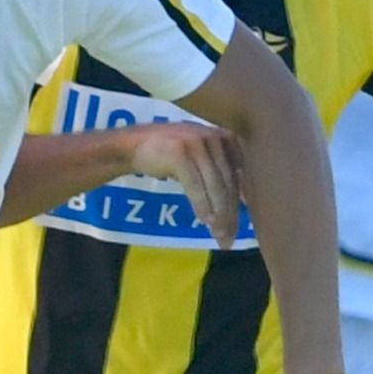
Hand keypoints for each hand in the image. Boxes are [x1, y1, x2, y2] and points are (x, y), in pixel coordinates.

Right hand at [124, 121, 241, 247]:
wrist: (129, 145)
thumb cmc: (165, 153)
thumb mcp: (196, 155)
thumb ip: (217, 169)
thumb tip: (243, 198)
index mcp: (221, 135)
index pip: (238, 171)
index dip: (242, 199)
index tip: (244, 223)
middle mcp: (211, 136)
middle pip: (227, 180)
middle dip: (230, 213)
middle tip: (230, 238)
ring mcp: (195, 142)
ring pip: (214, 184)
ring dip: (219, 214)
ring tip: (219, 236)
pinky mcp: (179, 153)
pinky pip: (194, 185)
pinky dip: (201, 205)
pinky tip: (205, 221)